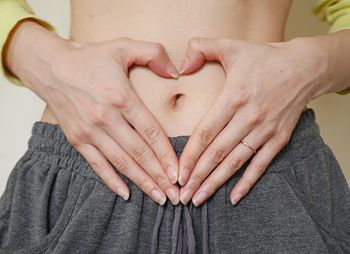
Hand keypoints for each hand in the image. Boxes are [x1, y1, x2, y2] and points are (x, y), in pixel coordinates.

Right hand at [6, 21, 180, 204]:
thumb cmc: (90, 58)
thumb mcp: (123, 46)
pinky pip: (97, 165)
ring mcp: (90, 131)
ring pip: (121, 163)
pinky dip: (111, 181)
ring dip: (141, 182)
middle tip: (175, 194)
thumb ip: (154, 53)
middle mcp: (105, 118)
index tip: (179, 172)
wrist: (51, 67)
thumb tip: (176, 74)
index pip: (150, 132)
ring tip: (158, 198)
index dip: (166, 154)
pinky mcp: (77, 139)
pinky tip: (125, 194)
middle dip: (158, 175)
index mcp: (121, 97)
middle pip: (138, 152)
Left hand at [177, 37, 327, 205]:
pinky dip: (248, 182)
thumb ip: (202, 48)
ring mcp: (265, 130)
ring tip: (199, 199)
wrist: (306, 66)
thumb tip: (180, 66)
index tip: (177, 173)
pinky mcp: (280, 138)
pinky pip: (261, 164)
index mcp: (234, 97)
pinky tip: (234, 198)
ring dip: (216, 183)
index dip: (189, 155)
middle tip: (182, 195)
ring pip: (235, 162)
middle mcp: (249, 117)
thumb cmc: (266, 58)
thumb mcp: (233, 46)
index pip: (205, 133)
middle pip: (217, 153)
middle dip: (197, 176)